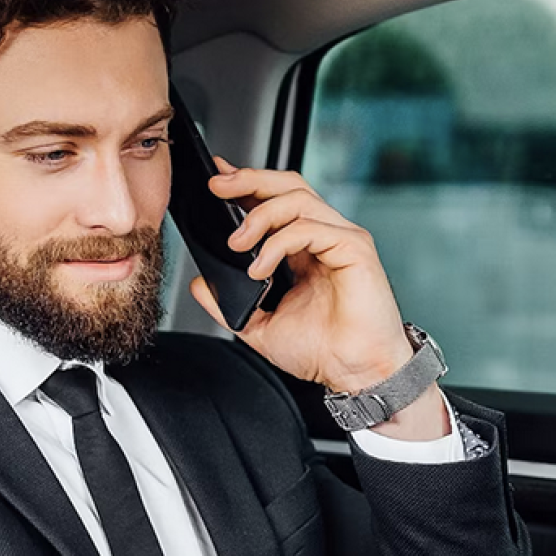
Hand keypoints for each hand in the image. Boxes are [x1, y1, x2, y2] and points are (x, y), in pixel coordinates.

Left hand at [190, 161, 413, 392]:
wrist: (354, 375)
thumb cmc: (323, 351)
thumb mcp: (259, 326)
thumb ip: (228, 305)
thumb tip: (200, 286)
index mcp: (305, 249)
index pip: (276, 201)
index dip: (246, 185)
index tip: (216, 181)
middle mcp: (325, 237)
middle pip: (288, 186)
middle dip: (249, 180)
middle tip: (216, 188)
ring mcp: (342, 239)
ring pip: (297, 199)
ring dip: (259, 216)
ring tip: (236, 244)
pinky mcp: (355, 249)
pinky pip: (310, 228)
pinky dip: (278, 244)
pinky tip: (259, 268)